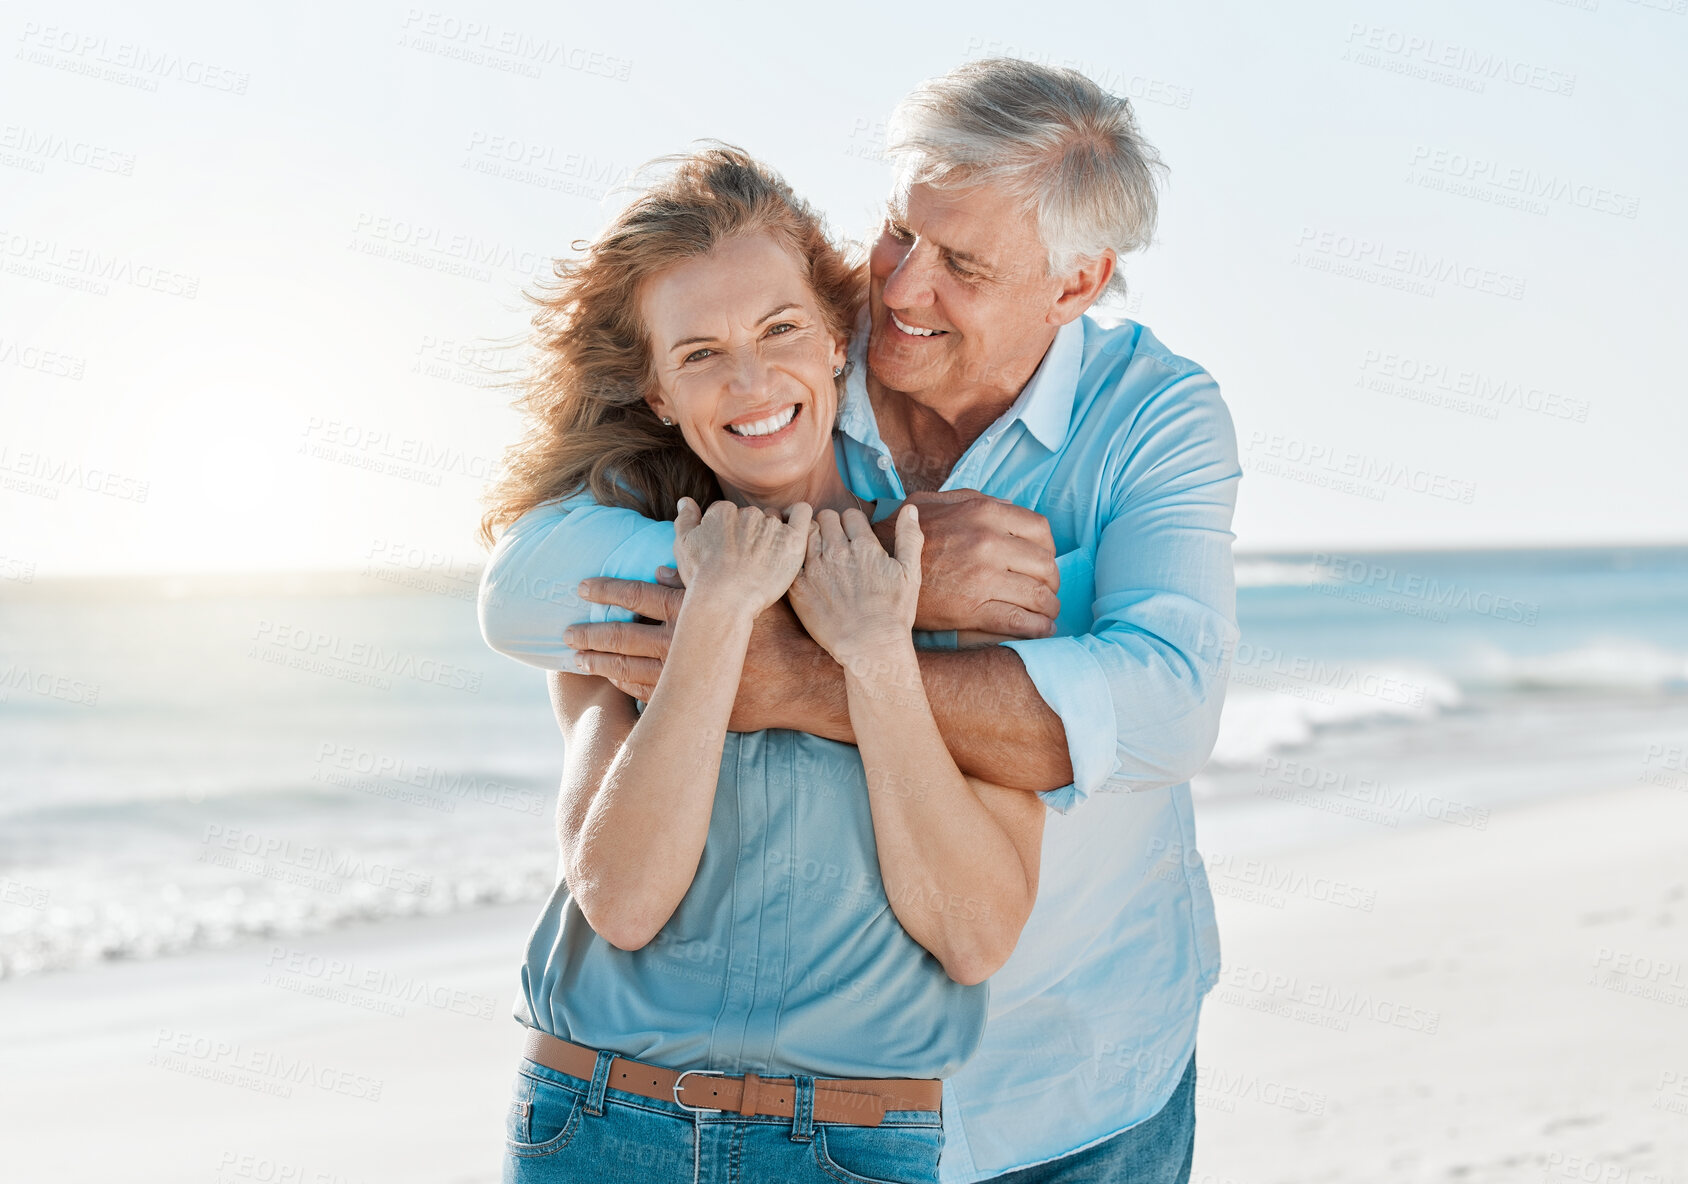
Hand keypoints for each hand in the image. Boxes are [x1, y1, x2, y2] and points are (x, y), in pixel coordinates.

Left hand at [570, 569, 831, 732]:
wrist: (802, 680)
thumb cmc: (778, 629)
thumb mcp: (746, 594)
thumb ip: (701, 580)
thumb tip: (659, 569)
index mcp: (696, 612)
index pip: (641, 598)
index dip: (609, 591)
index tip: (582, 587)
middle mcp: (686, 645)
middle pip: (627, 637)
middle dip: (593, 633)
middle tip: (565, 632)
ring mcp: (688, 677)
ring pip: (632, 669)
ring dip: (602, 663)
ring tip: (577, 659)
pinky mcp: (695, 702)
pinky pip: (650, 695)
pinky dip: (627, 686)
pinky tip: (611, 680)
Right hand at [672, 496, 810, 616]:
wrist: (724, 600)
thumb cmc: (702, 577)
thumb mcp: (683, 545)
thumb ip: (685, 519)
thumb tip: (685, 501)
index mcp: (722, 511)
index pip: (729, 514)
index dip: (730, 533)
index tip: (730, 553)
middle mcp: (748, 513)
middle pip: (753, 517)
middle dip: (751, 534)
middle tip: (748, 561)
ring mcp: (771, 525)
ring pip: (775, 519)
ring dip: (772, 533)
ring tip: (766, 560)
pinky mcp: (793, 539)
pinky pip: (803, 513)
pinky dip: (799, 518)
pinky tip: (791, 536)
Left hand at [789, 505, 921, 662]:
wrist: (869, 646)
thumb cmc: (893, 612)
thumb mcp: (910, 573)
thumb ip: (909, 537)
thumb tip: (910, 508)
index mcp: (863, 545)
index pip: (850, 515)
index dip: (853, 524)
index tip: (854, 537)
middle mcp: (837, 552)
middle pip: (825, 519)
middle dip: (831, 526)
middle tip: (836, 544)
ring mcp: (815, 569)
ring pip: (806, 534)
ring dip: (813, 539)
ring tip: (821, 555)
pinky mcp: (798, 587)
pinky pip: (791, 559)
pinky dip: (796, 559)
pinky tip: (806, 570)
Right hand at [871, 489, 1058, 636]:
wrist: (876, 573)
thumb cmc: (904, 538)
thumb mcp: (934, 503)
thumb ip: (973, 499)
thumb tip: (1006, 505)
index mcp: (984, 513)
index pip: (1040, 530)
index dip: (1048, 549)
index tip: (1042, 561)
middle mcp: (988, 542)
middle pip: (1045, 565)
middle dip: (1051, 581)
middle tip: (1046, 590)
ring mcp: (983, 577)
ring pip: (1038, 595)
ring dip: (1049, 607)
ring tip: (1047, 612)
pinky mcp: (975, 610)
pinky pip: (1021, 621)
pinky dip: (1038, 628)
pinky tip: (1041, 629)